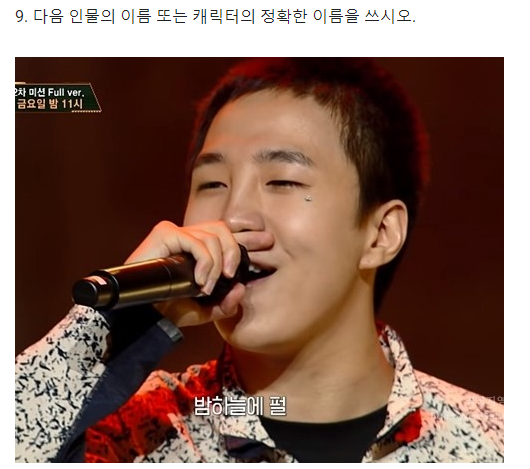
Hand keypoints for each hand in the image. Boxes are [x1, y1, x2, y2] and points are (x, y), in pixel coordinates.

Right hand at [125, 220, 271, 327]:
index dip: (247, 236)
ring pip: (213, 235)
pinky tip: (200, 280)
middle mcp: (189, 238)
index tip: (266, 240)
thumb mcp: (204, 311)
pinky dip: (204, 261)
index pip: (227, 236)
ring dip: (216, 264)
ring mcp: (176, 233)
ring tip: (207, 285)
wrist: (142, 314)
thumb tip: (242, 289)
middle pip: (224, 229)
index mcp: (199, 252)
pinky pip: (196, 241)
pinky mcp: (165, 233)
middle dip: (236, 250)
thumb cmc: (169, 310)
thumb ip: (225, 304)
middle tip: (232, 274)